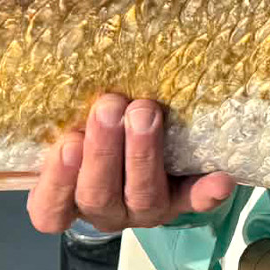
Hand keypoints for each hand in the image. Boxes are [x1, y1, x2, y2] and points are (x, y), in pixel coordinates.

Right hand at [25, 93, 236, 234]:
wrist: (133, 157)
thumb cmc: (89, 135)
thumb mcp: (68, 129)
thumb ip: (62, 112)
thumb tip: (54, 58)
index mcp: (69, 201)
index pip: (49, 209)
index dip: (56, 181)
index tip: (67, 143)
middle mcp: (106, 211)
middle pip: (98, 196)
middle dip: (104, 152)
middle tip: (109, 106)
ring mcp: (145, 209)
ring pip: (143, 196)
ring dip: (144, 154)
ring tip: (146, 112)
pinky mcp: (181, 202)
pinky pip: (193, 201)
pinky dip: (206, 191)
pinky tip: (220, 178)